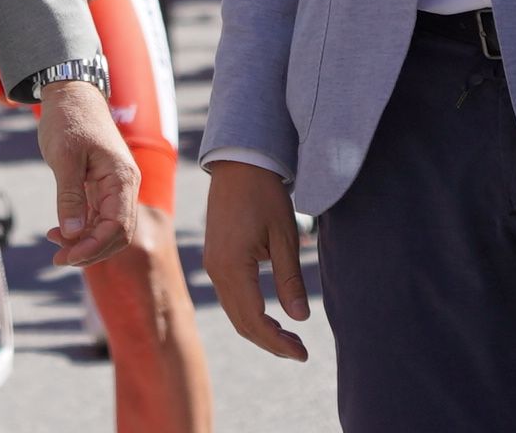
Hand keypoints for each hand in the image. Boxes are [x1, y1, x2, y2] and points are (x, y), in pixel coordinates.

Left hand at [31, 76, 133, 269]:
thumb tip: (72, 234)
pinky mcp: (102, 185)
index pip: (117, 226)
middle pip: (117, 233)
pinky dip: (81, 229)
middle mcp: (124, 185)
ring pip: (107, 228)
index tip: (66, 256)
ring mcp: (115, 186)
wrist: (70, 92)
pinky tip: (59, 232)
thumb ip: (69, 197)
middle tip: (58, 258)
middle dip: (90, 250)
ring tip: (55, 247)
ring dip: (84, 242)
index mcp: (122, 177)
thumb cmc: (68, 118)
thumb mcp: (64, 157)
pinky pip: (98, 216)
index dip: (94, 247)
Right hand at [202, 158, 311, 361]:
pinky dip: (249, 313)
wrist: (240, 162)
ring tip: (288, 338)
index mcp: (233, 267)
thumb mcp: (285, 237)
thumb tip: (300, 318)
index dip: (278, 341)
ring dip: (259, 330)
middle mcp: (217, 270)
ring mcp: (212, 264)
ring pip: (234, 312)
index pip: (255, 319)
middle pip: (241, 322)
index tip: (302, 353)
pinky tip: (269, 315)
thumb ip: (290, 280)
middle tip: (299, 351)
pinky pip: (230, 297)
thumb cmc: (265, 194)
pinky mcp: (215, 257)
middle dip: (270, 342)